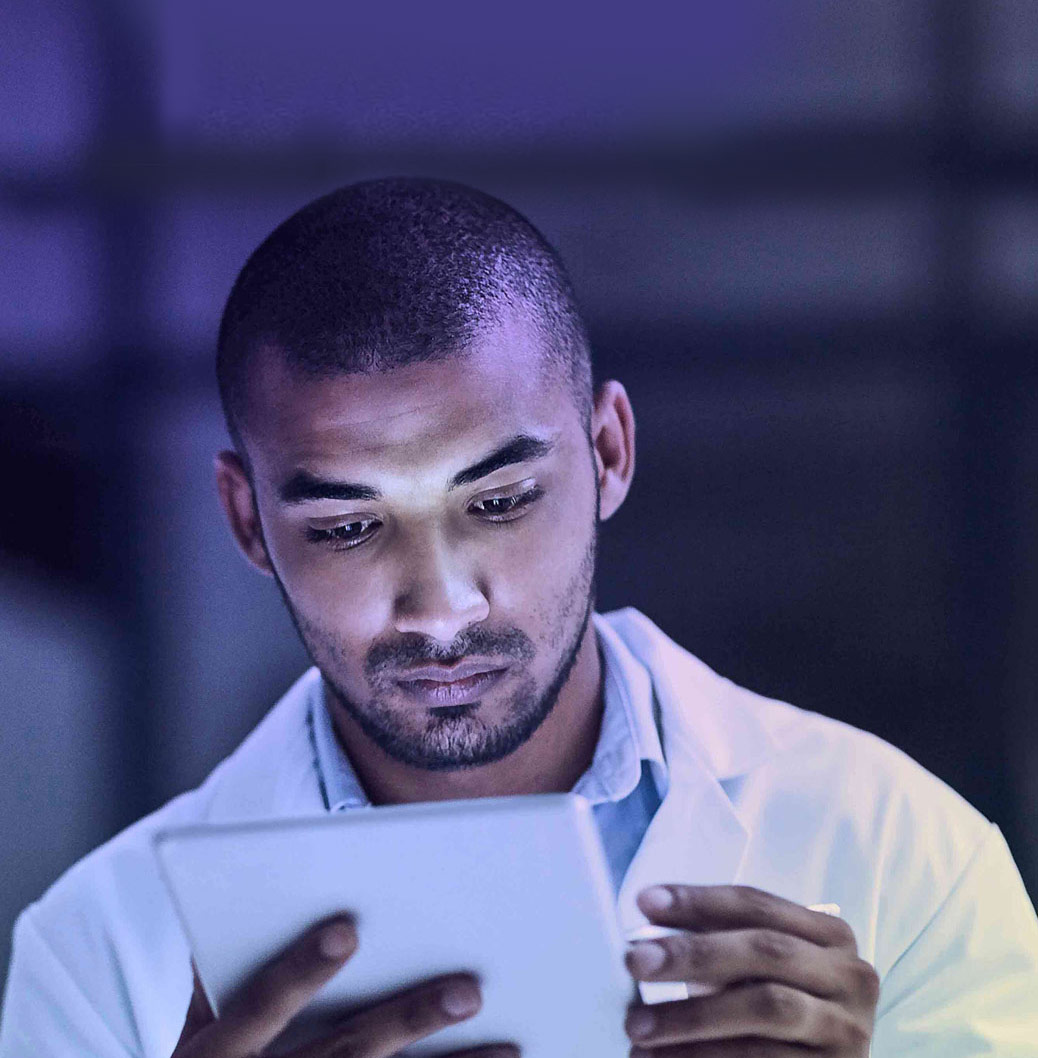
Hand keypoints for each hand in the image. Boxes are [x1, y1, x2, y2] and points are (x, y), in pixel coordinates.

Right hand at [172, 914, 518, 1057]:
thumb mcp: (192, 1039)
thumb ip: (220, 980)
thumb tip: (256, 899)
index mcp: (216, 1055)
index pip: (262, 1005)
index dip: (302, 968)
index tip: (347, 926)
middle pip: (346, 1056)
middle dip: (410, 1022)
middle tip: (472, 989)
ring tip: (511, 1049)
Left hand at [623, 885, 878, 1055]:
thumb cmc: (775, 1016)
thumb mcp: (756, 973)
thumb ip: (718, 949)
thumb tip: (645, 938)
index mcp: (829, 935)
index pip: (756, 904)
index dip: (698, 900)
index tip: (644, 902)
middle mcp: (851, 976)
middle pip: (764, 951)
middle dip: (693, 953)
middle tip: (635, 961)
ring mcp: (849, 1028)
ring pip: (765, 1007)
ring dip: (692, 1016)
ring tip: (637, 1026)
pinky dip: (707, 1057)